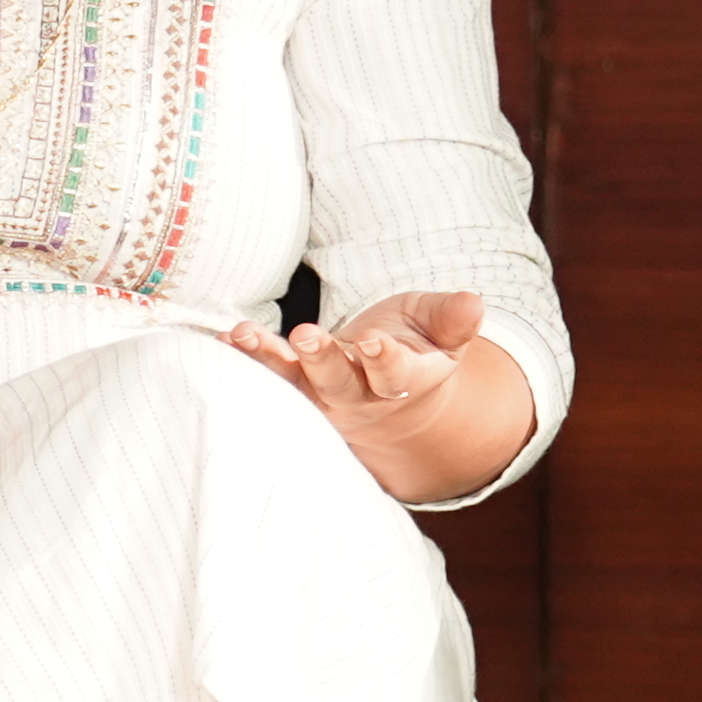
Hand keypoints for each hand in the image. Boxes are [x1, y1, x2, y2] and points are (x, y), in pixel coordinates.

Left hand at [216, 288, 535, 506]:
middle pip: (339, 383)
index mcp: (407, 380)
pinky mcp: (297, 391)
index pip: (396, 373)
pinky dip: (246, 357)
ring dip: (269, 360)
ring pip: (296, 385)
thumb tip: (475, 303)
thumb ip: (453, 319)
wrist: (393, 396)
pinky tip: (226, 336)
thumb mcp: (442, 331)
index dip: (386, 359)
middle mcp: (362, 396)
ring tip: (246, 334)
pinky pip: (269, 376)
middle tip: (306, 335)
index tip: (375, 342)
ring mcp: (325, 398)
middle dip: (322, 360)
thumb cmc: (419, 347)